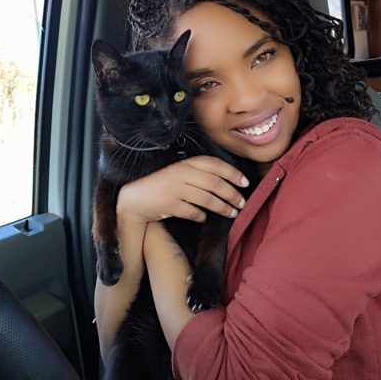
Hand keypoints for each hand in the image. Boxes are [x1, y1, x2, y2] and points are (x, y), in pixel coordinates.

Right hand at [117, 156, 247, 223]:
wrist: (135, 199)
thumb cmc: (162, 185)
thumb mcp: (179, 173)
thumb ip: (199, 174)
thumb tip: (227, 182)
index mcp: (185, 164)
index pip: (214, 164)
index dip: (232, 173)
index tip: (245, 182)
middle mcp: (181, 174)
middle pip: (215, 184)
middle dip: (232, 194)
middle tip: (242, 203)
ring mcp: (175, 190)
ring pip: (207, 199)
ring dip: (223, 208)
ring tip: (233, 213)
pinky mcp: (170, 205)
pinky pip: (194, 212)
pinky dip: (202, 216)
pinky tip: (206, 218)